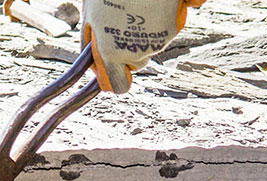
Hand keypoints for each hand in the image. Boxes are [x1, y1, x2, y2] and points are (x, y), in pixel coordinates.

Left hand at [81, 0, 206, 93]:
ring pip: (153, 44)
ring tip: (138, 6)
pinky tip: (156, 0)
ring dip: (146, 31)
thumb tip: (92, 63)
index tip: (115, 69)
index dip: (116, 77)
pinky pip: (170, 25)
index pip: (118, 85)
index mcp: (111, 54)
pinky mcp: (176, 23)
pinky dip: (165, 16)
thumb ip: (90, 43)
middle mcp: (136, 52)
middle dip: (132, 51)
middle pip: (137, 63)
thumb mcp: (90, 17)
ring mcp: (159, 39)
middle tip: (124, 24)